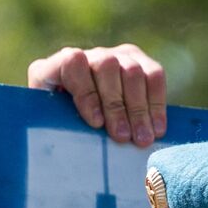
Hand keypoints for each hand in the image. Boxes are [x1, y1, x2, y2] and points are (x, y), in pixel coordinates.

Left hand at [27, 43, 167, 146]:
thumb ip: (52, 128)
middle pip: (106, 67)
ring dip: (139, 109)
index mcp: (56, 68)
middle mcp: (88, 57)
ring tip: (142, 139)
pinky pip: (154, 76)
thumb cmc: (61, 132)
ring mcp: (116, 56)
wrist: (85, 124)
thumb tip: (65, 151)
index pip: (72, 64)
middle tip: (122, 138)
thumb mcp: (50, 129)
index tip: (96, 123)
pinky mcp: (140, 62)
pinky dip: (157, 104)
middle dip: (116, 106)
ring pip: (132, 71)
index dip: (86, 92)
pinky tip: (157, 128)